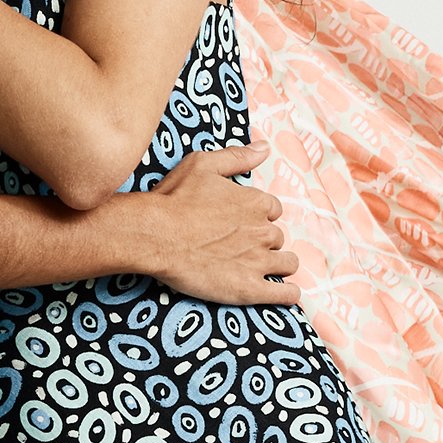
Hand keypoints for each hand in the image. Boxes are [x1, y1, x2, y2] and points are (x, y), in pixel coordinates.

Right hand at [127, 141, 304, 306]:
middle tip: (242, 247)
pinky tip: (287, 294)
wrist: (154, 235)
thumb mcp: (203, 164)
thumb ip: (237, 157)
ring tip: (265, 270)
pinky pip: (284, 294)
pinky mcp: (249, 288)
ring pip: (287, 263)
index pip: (272, 210)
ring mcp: (258, 261)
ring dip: (280, 265)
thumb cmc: (173, 199)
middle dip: (264, 241)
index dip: (259, 217)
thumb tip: (265, 148)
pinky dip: (289, 294)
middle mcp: (263, 230)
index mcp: (256, 202)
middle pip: (277, 237)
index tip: (243, 223)